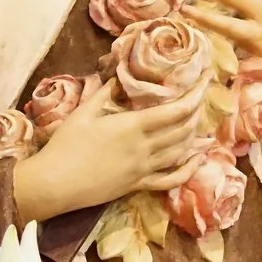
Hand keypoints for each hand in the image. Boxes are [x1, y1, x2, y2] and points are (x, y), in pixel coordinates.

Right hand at [11, 76, 209, 221]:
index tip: (206, 80)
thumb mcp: (83, 112)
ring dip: (195, 135)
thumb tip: (119, 76)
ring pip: (182, 151)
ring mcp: (144, 169)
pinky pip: (172, 178)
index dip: (196, 94)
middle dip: (197, 111)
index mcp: (133, 126)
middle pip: (184, 129)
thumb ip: (105, 93)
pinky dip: (189, 168)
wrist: (55, 183)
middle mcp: (145, 148)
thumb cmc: (65, 146)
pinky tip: (198, 159)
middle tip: (200, 97)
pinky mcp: (139, 185)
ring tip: (199, 121)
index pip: (177, 109)